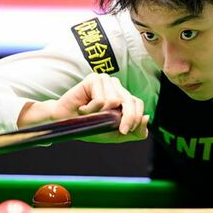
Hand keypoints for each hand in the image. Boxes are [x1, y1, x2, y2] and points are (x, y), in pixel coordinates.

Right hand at [17, 73, 148, 141]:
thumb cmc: (90, 127)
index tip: (124, 131)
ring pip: (115, 100)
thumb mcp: (115, 134)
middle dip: (126, 118)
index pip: (137, 104)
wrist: (65, 124)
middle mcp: (116, 87)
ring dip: (101, 114)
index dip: (134, 118)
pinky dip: (92, 109)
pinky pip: (102, 99)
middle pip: (130, 101)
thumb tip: (147, 118)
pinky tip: (84, 108)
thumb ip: (134, 131)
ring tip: (90, 114)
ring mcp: (106, 81)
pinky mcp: (94, 79)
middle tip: (117, 129)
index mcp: (123, 97)